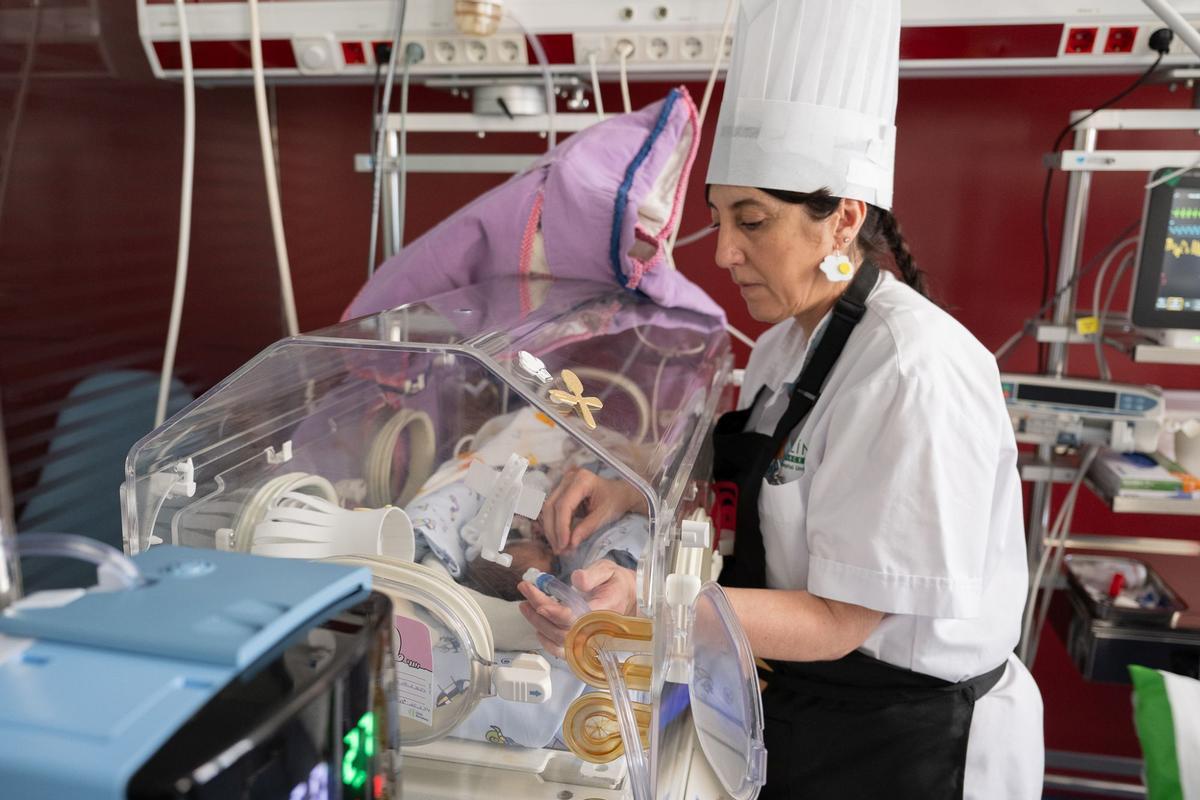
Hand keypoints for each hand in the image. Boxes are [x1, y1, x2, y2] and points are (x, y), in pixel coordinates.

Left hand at [517, 560, 638, 656]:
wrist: (627, 596)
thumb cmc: (615, 583)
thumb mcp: (607, 569)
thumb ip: (592, 574)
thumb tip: (576, 579)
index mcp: (605, 609)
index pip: (577, 616)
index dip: (555, 611)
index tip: (539, 601)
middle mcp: (596, 628)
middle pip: (563, 629)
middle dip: (540, 611)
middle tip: (526, 590)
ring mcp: (589, 638)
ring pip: (559, 640)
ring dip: (538, 623)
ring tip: (525, 604)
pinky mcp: (583, 642)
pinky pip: (563, 650)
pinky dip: (547, 641)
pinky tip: (537, 627)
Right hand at [541, 467, 643, 555]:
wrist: (620, 493)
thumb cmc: (616, 500)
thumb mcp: (605, 515)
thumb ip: (587, 528)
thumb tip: (571, 543)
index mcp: (582, 480)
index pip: (564, 505)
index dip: (561, 527)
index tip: (564, 545)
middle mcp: (568, 479)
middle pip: (551, 507)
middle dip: (553, 531)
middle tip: (559, 550)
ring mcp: (563, 484)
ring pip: (548, 509)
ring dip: (552, 530)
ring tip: (559, 548)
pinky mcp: (561, 492)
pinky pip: (553, 511)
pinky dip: (555, 526)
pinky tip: (560, 540)